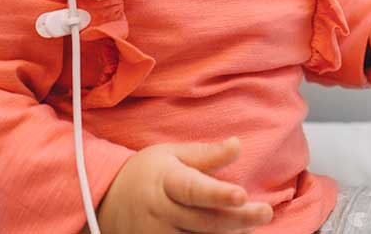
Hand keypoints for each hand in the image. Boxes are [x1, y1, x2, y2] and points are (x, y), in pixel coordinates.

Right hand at [95, 137, 272, 233]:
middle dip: (239, 219)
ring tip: (250, 226)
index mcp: (165, 182)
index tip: (242, 194)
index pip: (193, 189)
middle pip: (205, 221)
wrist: (105, 201)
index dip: (218, 193)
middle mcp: (161, 212)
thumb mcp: (171, 155)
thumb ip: (205, 155)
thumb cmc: (147, 173)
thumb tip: (238, 145)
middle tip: (265, 212)